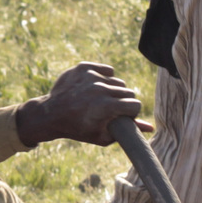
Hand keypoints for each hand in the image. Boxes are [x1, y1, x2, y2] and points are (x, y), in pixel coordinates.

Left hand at [17, 62, 147, 147]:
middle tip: (110, 109)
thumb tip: (151, 128)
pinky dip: (104, 77)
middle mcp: (100, 89)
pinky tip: (95, 87)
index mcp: (106, 106)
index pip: (135, 105)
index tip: (122, 116)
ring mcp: (91, 76)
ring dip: (113, 90)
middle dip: (123, 102)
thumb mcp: (103, 135)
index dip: (130, 113)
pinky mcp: (84, 67)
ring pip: (118, 81)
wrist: (50, 115)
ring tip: (100, 99)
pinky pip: (107, 69)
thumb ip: (128, 132)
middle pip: (128, 92)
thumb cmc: (79, 129)